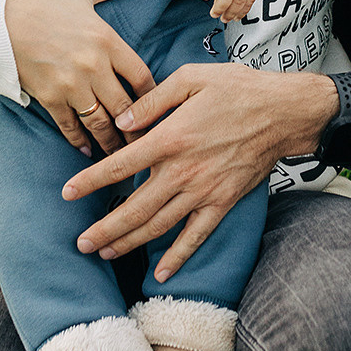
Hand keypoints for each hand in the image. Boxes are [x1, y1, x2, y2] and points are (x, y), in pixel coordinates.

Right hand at [4, 0, 156, 155]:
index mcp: (107, 40)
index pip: (142, 76)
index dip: (155, 96)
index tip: (163, 108)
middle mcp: (93, 66)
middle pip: (126, 107)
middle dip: (139, 127)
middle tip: (151, 143)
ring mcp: (71, 85)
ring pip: (101, 122)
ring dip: (114, 141)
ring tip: (124, 155)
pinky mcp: (49, 97)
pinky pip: (70, 126)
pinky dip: (80, 141)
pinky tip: (88, 151)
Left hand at [62, 63, 337, 280]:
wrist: (284, 112)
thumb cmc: (237, 88)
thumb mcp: (191, 77)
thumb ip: (152, 100)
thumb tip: (120, 122)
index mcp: (171, 138)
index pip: (120, 165)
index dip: (91, 182)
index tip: (67, 193)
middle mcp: (183, 171)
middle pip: (135, 207)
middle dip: (104, 228)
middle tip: (80, 243)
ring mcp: (204, 191)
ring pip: (159, 225)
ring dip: (130, 242)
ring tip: (105, 253)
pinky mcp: (223, 202)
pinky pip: (197, 236)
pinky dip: (178, 257)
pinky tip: (160, 273)